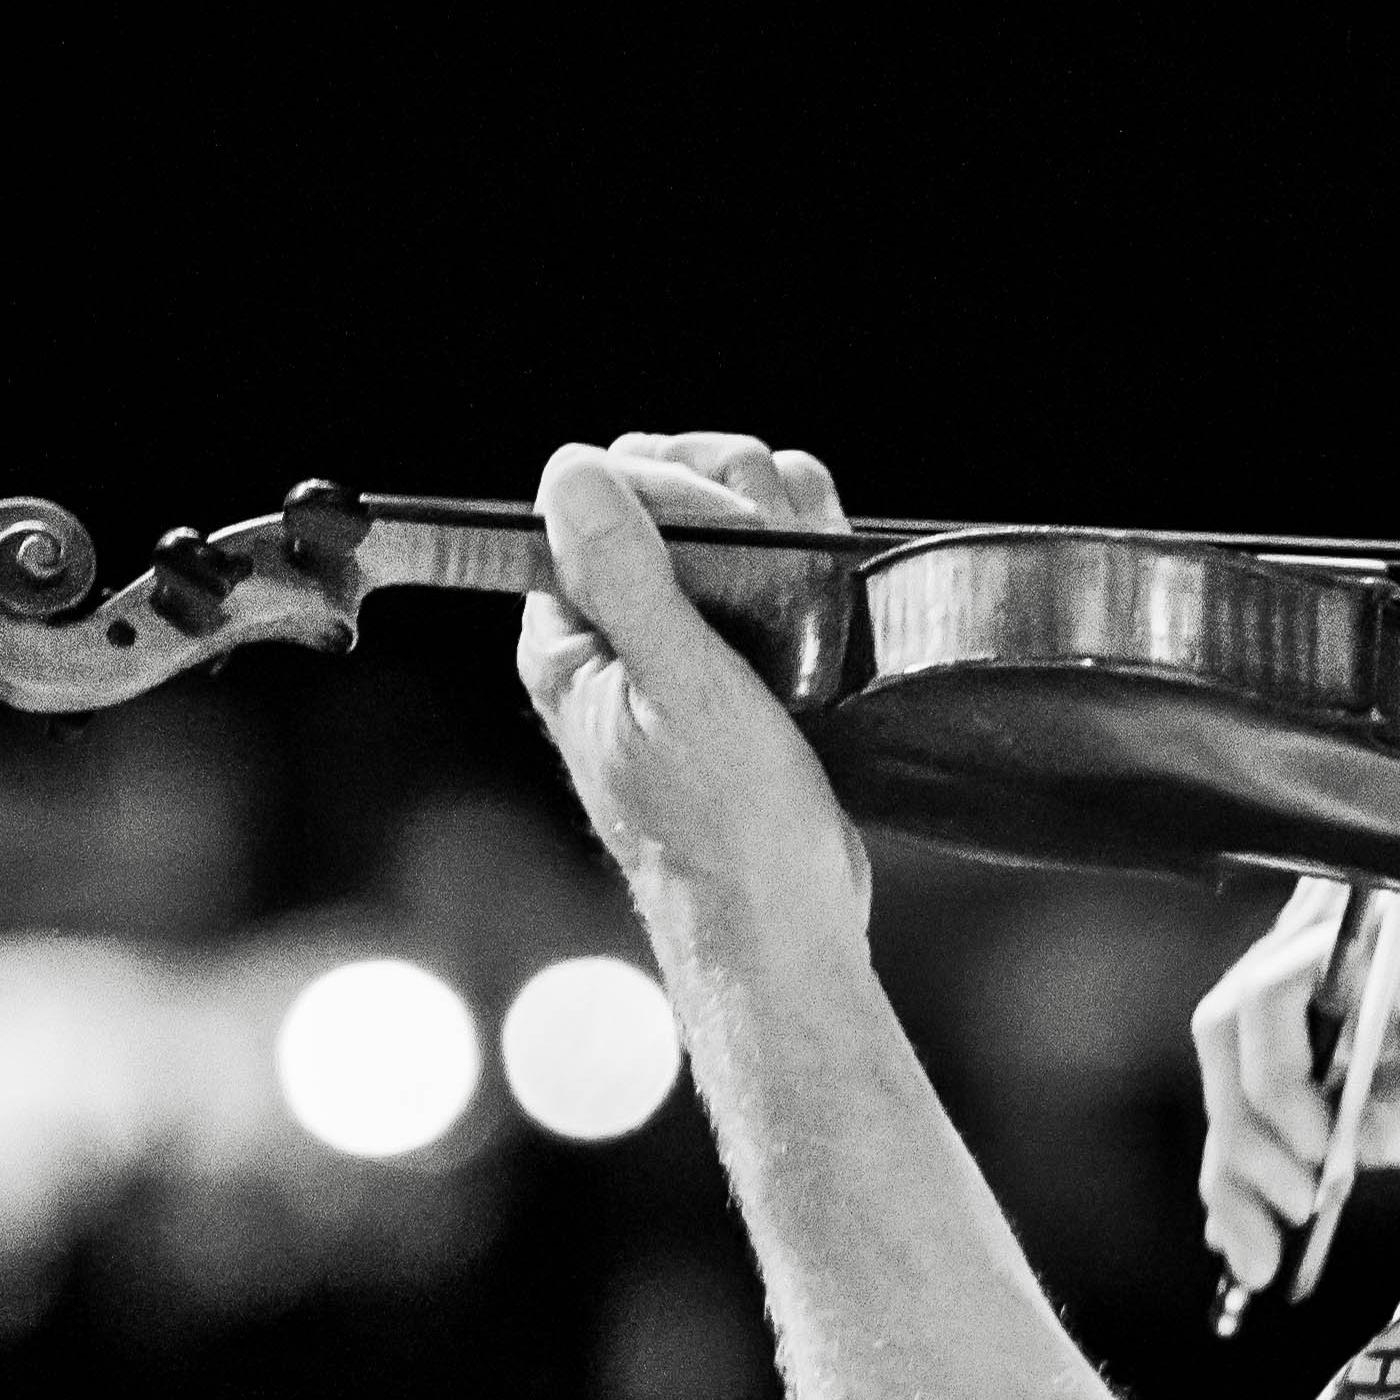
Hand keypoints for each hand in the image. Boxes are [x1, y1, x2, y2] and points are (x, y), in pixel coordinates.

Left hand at [515, 433, 871, 932]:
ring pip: (728, 520)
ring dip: (785, 528)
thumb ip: (625, 577)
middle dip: (736, 500)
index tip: (736, 535)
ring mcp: (681, 647)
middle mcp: (616, 632)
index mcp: (570, 636)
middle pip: (667, 489)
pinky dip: (808, 563)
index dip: (673, 488)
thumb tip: (573, 472)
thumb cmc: (726, 829)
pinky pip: (768, 572)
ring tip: (811, 597)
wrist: (784, 926)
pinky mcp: (740, 666)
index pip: (599, 491)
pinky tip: (829, 605)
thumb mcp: (678, 690)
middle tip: (781, 557)